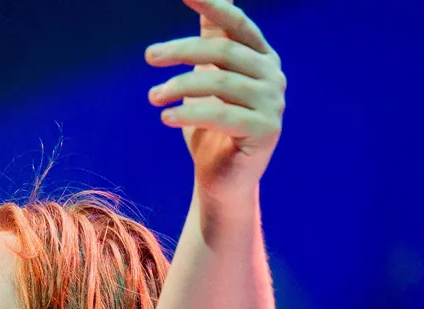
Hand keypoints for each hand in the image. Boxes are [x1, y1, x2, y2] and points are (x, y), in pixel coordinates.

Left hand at [146, 0, 285, 198]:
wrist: (220, 178)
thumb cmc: (211, 125)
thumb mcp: (207, 76)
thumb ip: (211, 37)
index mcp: (262, 57)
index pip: (236, 23)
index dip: (214, 6)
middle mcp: (273, 76)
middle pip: (223, 51)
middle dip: (181, 50)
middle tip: (149, 55)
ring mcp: (273, 103)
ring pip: (220, 83)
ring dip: (179, 86)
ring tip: (153, 96)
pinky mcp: (266, 130)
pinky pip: (221, 115)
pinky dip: (189, 113)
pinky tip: (165, 117)